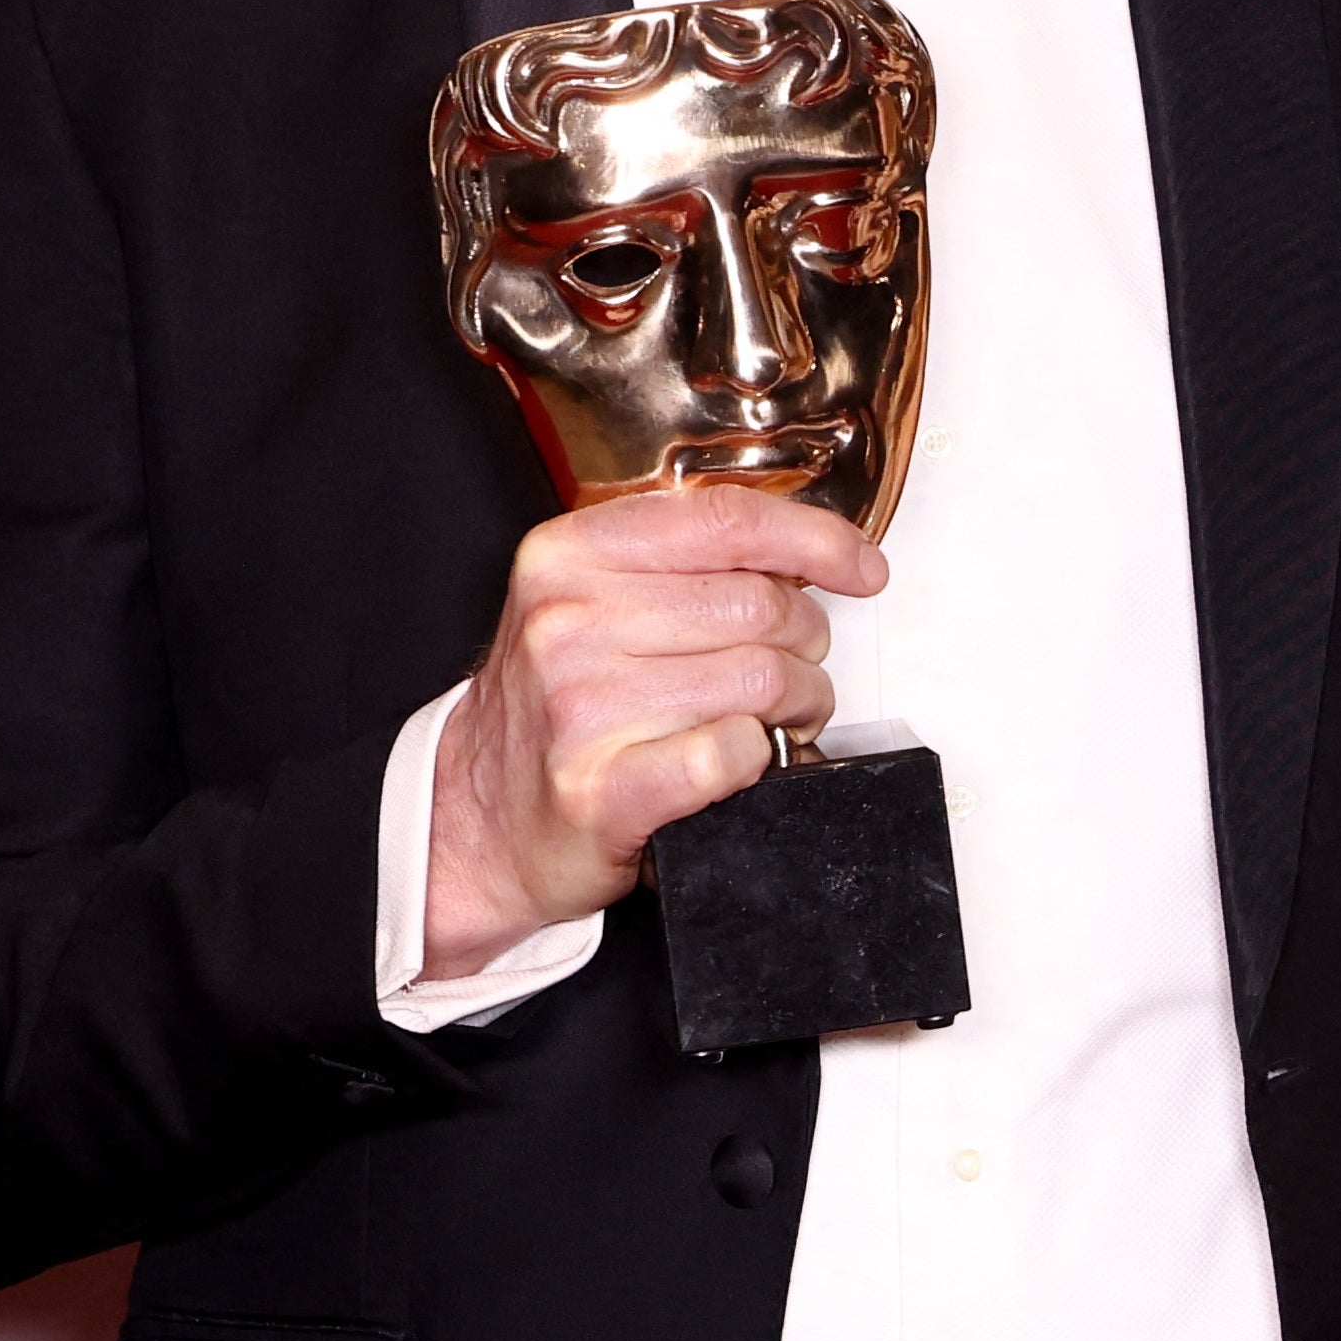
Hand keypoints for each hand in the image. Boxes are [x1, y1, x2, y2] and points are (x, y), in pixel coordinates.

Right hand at [419, 488, 887, 967]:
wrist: (478, 820)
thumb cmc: (551, 711)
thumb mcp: (586, 602)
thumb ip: (677, 563)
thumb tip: (804, 553)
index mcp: (569, 556)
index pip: (727, 519)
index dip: (816, 539)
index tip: (862, 567)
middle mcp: (568, 622)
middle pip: (763, 605)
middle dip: (806, 645)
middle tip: (792, 673)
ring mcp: (582, 706)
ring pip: (763, 679)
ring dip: (796, 705)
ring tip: (772, 720)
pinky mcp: (605, 788)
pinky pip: (735, 752)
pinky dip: (758, 758)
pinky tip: (735, 759)